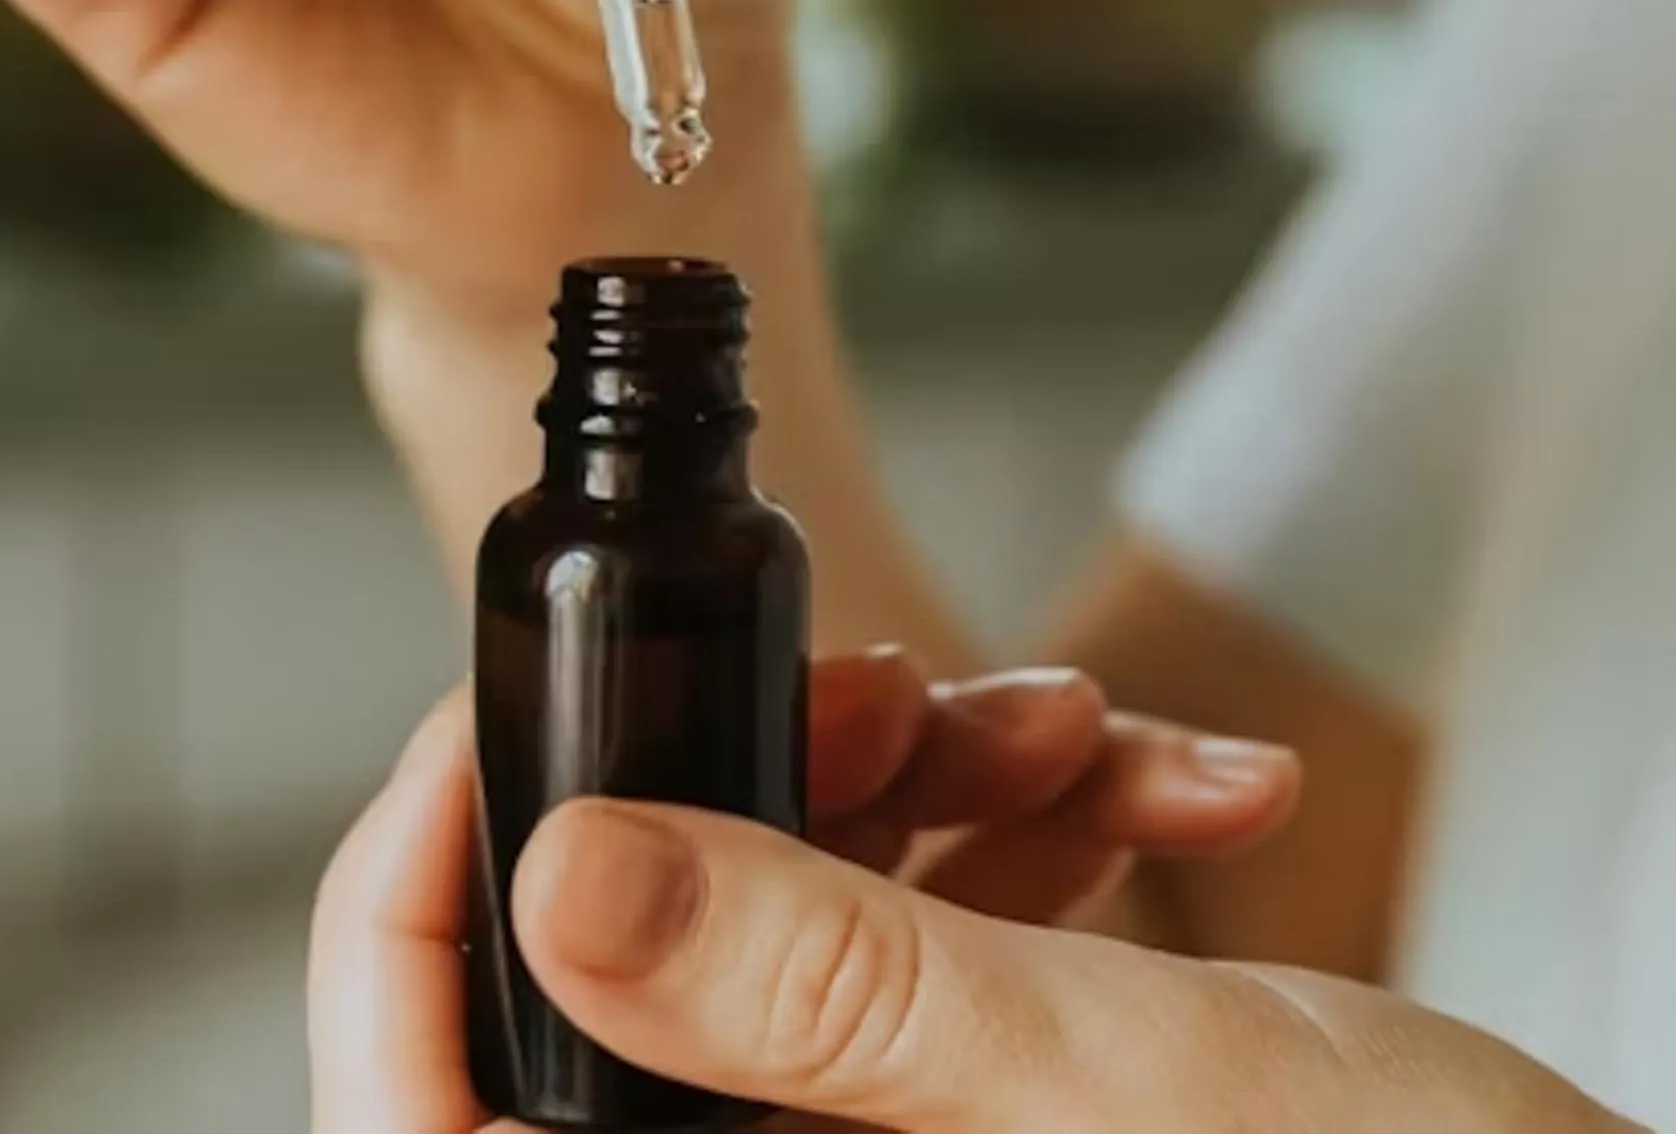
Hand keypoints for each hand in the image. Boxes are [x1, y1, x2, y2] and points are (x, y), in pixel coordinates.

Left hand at [312, 695, 1631, 1133]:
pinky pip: (939, 937)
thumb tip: (555, 874)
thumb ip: (829, 995)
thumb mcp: (1102, 1094)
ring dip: (936, 785)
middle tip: (898, 684)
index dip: (417, 896)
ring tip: (1083, 724)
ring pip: (805, 918)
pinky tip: (1160, 780)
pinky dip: (1035, 830)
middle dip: (765, 780)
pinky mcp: (978, 1108)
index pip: (433, 1110)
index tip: (518, 701)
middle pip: (641, 966)